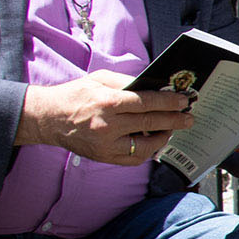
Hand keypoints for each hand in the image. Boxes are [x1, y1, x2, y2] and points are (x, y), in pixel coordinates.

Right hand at [17, 71, 193, 164]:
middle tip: (188, 118)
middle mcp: (107, 126)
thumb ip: (127, 82)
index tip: (184, 101)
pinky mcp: (104, 157)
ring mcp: (106, 145)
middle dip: (174, 120)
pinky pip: (133, 159)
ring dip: (162, 138)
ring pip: (145, 146)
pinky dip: (147, 151)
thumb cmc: (76, 95)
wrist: (49, 118)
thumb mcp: (99, 79)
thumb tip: (155, 86)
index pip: (146, 103)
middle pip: (150, 123)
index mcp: (107, 103)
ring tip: (170, 130)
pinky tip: (154, 142)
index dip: (169, 102)